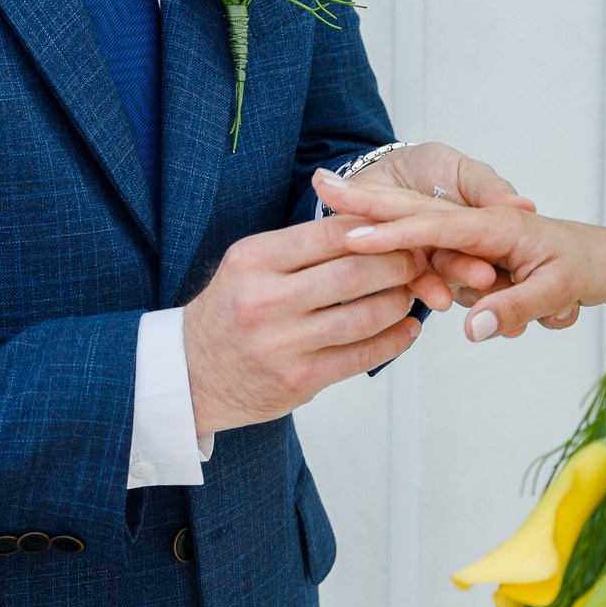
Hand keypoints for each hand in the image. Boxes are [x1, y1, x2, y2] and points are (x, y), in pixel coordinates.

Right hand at [182, 216, 429, 436]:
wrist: (188, 374)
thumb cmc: (230, 311)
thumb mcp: (250, 265)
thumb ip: (303, 247)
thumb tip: (372, 225)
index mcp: (253, 259)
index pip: (331, 232)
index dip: (377, 229)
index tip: (399, 229)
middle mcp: (264, 300)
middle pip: (355, 272)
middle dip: (399, 263)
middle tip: (417, 259)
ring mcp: (281, 344)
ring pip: (365, 316)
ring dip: (400, 302)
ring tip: (412, 293)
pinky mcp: (297, 381)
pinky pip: (361, 356)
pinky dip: (394, 340)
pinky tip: (406, 329)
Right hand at [316, 172, 605, 340]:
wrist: (605, 260)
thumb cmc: (583, 268)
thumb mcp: (555, 293)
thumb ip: (511, 309)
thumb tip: (471, 329)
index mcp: (496, 226)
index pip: (433, 227)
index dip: (390, 234)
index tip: (351, 234)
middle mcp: (478, 222)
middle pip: (411, 211)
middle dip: (366, 198)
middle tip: (321, 182)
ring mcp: (471, 234)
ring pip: (419, 232)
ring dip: (383, 216)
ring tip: (330, 192)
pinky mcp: (471, 249)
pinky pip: (433, 249)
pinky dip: (405, 243)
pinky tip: (370, 224)